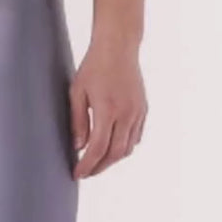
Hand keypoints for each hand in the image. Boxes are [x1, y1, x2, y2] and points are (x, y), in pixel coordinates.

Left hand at [69, 39, 147, 177]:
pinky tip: (112, 146)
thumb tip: (79, 147)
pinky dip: (124, 146)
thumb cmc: (94, 66)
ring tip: (97, 162)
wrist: (118, 47)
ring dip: (112, 159)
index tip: (78, 174)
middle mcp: (126, 114)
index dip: (87, 165)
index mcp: (107, 109)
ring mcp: (137, 112)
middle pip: (115, 153)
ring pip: (128, 148)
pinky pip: (136, 136)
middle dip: (100, 167)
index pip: (98, 148)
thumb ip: (78, 121)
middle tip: (86, 172)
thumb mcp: (77, 91)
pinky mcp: (143, 109)